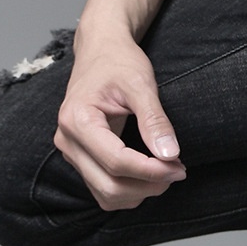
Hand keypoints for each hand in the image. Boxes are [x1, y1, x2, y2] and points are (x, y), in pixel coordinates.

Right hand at [55, 36, 186, 210]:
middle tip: (178, 170)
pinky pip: (103, 189)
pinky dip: (130, 190)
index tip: (179, 167)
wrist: (101, 51)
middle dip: (148, 185)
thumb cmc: (118, 62)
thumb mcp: (141, 84)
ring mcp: (71, 152)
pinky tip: (150, 173)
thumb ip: (155, 120)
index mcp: (77, 120)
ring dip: (140, 192)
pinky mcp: (80, 158)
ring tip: (166, 171)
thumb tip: (170, 155)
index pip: (116, 162)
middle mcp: (67, 140)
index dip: (151, 171)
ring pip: (106, 194)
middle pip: (109, 186)